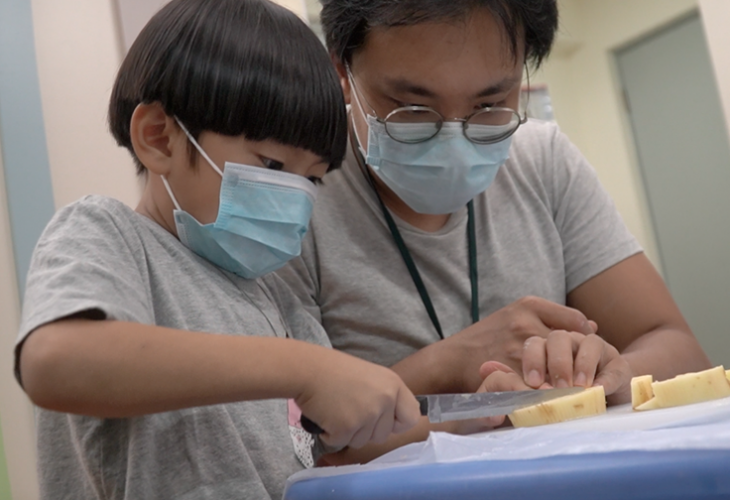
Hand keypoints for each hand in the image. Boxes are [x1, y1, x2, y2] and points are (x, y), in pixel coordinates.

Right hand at [295, 349, 420, 450]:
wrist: (307, 369)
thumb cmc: (334, 370)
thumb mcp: (370, 377)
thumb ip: (384, 397)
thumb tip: (390, 421)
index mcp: (394, 385)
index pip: (412, 417)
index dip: (397, 423)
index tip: (384, 421)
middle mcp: (385, 400)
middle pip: (384, 434)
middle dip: (366, 430)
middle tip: (349, 409)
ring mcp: (367, 415)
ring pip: (363, 441)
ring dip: (348, 432)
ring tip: (336, 409)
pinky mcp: (347, 428)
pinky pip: (342, 442)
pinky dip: (331, 435)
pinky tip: (326, 415)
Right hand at [439, 297, 596, 391]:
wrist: (455, 358)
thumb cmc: (490, 336)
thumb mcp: (518, 313)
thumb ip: (554, 316)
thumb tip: (591, 326)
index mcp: (529, 307)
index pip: (576, 323)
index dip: (586, 341)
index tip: (586, 352)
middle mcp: (524, 325)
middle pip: (571, 346)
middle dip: (580, 364)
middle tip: (586, 377)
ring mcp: (517, 350)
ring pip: (559, 368)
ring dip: (569, 381)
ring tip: (574, 390)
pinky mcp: (511, 372)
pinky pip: (541, 386)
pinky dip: (551, 394)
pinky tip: (554, 398)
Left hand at [520, 331, 632, 402]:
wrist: (606, 399)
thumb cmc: (568, 396)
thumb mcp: (548, 392)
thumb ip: (535, 388)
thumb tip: (521, 386)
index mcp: (548, 348)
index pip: (535, 344)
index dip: (532, 360)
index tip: (534, 382)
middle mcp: (570, 343)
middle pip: (559, 338)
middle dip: (557, 363)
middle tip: (558, 387)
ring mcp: (595, 350)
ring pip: (588, 343)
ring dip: (582, 366)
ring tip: (579, 387)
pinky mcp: (618, 364)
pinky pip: (612, 366)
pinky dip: (605, 379)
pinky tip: (598, 391)